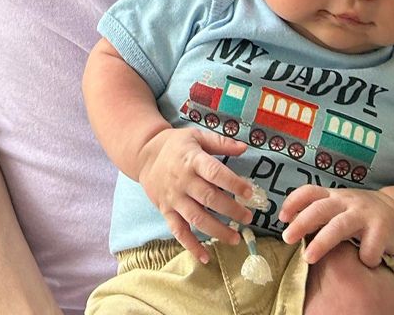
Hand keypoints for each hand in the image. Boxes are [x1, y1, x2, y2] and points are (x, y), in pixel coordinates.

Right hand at [135, 127, 252, 262]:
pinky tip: (205, 257)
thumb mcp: (196, 136)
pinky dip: (191, 246)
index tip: (249, 192)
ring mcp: (174, 198)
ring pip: (196, 217)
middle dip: (231, 210)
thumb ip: (220, 142)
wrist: (144, 155)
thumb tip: (245, 147)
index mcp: (192, 159)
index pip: (214, 172)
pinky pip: (178, 231)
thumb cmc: (175, 145)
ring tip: (235, 238)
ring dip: (217, 230)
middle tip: (248, 218)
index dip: (233, 183)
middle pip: (208, 198)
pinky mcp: (166, 211)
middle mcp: (183, 180)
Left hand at [280, 185, 393, 266]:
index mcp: (334, 195)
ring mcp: (364, 214)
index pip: (310, 191)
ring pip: (339, 226)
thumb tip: (290, 228)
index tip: (282, 218)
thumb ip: (319, 213)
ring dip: (322, 242)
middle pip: (320, 209)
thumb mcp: (339, 207)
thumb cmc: (359, 214)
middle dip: (301, 223)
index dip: (293, 202)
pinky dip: (363, 258)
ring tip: (308, 257)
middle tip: (286, 238)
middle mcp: (347, 201)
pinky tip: (365, 263)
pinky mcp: (382, 230)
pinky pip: (368, 248)